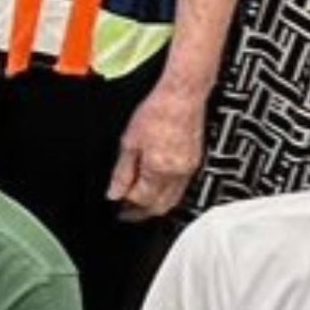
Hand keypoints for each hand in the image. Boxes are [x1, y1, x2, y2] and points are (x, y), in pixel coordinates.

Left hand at [109, 85, 204, 218]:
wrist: (182, 96)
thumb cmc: (157, 111)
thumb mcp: (129, 141)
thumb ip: (122, 172)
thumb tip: (114, 193)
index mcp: (159, 169)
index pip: (142, 200)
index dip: (127, 207)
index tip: (117, 207)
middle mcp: (177, 173)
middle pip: (160, 206)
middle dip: (142, 213)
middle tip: (127, 212)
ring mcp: (189, 169)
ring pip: (173, 200)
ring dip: (156, 205)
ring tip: (139, 202)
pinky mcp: (195, 162)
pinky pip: (181, 188)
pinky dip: (167, 193)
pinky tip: (156, 188)